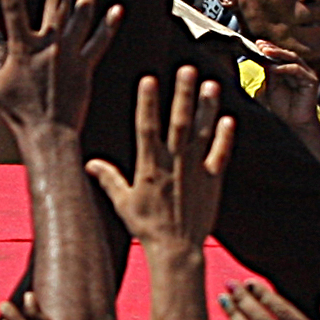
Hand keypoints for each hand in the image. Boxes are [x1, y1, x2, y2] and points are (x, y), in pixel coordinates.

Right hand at [0, 0, 120, 143]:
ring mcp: (70, 56)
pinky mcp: (85, 68)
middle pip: (56, 2)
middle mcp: (50, 46)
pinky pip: (99, 43)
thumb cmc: (17, 113)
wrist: (48, 136)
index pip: (13, 7)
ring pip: (80, 18)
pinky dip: (108, 27)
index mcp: (23, 48)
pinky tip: (117, 10)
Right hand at [86, 68, 229, 254]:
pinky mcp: (212, 181)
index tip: (149, 79)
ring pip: (202, 133)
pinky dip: (224, 137)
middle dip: (182, 94)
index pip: (147, 127)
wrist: (176, 250)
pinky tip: (229, 118)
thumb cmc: (148, 227)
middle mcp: (173, 164)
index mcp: (150, 167)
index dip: (148, 103)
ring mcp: (195, 171)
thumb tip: (90, 164)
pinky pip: (220, 155)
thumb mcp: (123, 202)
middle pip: (179, 122)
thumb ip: (109, 179)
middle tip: (187, 69)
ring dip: (207, 108)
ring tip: (210, 84)